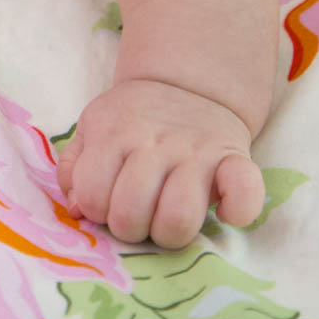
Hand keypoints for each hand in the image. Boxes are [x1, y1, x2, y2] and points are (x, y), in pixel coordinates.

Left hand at [57, 79, 264, 247]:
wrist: (186, 85)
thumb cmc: (132, 120)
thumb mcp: (92, 129)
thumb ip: (75, 168)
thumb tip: (77, 209)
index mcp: (114, 133)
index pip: (93, 195)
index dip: (96, 210)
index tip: (108, 202)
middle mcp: (154, 142)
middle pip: (132, 213)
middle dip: (129, 228)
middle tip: (137, 215)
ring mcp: (197, 151)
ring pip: (178, 218)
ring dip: (169, 232)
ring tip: (167, 218)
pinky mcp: (236, 160)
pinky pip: (244, 196)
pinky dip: (236, 212)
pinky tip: (222, 211)